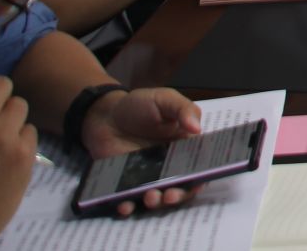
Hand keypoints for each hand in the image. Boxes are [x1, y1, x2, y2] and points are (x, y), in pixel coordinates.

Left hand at [79, 88, 202, 213]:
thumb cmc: (138, 105)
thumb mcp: (165, 99)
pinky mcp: (126, 183)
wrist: (104, 115)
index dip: (201, 176)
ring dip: (157, 203)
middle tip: (170, 195)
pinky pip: (129, 199)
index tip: (198, 182)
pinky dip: (129, 206)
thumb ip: (183, 109)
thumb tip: (197, 128)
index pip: (198, 166)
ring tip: (150, 197)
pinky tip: (125, 205)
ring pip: (158, 197)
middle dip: (178, 195)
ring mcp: (147, 176)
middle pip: (180, 187)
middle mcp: (168, 165)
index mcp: (183, 147)